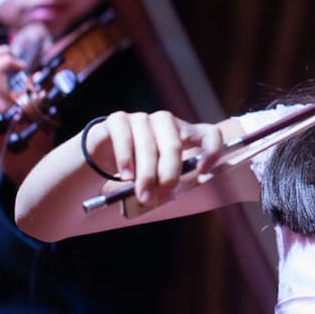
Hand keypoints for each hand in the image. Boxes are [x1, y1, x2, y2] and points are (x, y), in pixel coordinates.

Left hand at [0, 42, 52, 182]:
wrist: (18, 163)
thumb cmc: (32, 143)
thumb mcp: (40, 116)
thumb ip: (37, 92)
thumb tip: (34, 76)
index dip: (10, 61)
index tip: (24, 68)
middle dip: (4, 56)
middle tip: (20, 64)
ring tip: (15, 67)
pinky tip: (11, 78)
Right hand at [85, 111, 224, 205]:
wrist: (102, 154)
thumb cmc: (139, 167)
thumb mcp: (159, 175)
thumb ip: (170, 181)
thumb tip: (172, 193)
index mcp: (183, 133)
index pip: (209, 134)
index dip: (211, 150)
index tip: (203, 171)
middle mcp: (165, 122)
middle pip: (174, 145)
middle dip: (169, 174)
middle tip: (163, 195)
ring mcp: (141, 118)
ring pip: (148, 145)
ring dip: (146, 175)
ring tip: (142, 195)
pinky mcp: (118, 120)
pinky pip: (124, 138)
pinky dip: (126, 159)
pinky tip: (126, 176)